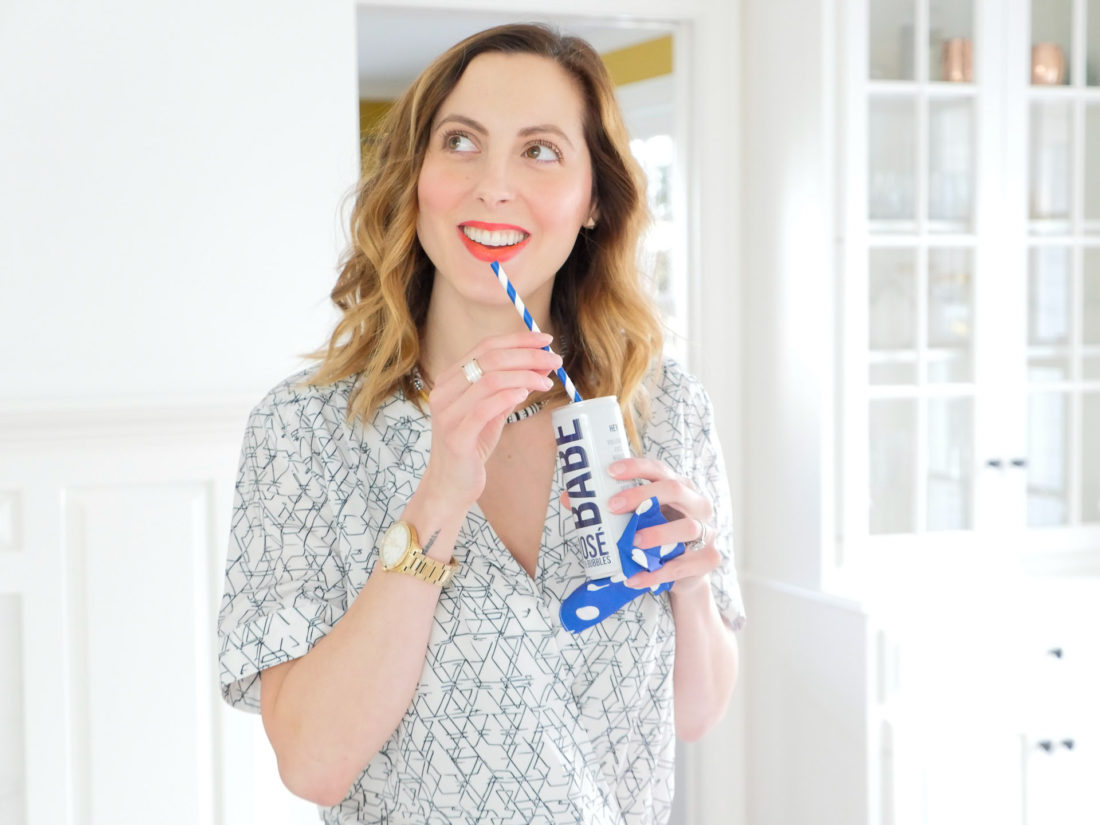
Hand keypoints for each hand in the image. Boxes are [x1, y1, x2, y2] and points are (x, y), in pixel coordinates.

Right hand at [416, 331, 561, 513]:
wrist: (449, 485)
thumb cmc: (471, 445)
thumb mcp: (492, 411)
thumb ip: (510, 387)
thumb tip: (541, 364)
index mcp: (450, 379)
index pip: (486, 346)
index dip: (519, 339)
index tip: (546, 340)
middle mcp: (444, 391)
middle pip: (490, 359)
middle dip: (528, 355)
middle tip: (554, 361)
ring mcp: (447, 414)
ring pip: (489, 380)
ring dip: (525, 376)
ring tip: (546, 382)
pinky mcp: (456, 437)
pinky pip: (483, 409)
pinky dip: (508, 397)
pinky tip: (525, 395)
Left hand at [604, 457, 719, 596]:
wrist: (686, 572)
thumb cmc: (658, 534)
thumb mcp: (638, 519)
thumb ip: (610, 508)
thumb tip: (569, 497)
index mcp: (678, 487)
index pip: (659, 469)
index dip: (636, 467)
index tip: (609, 471)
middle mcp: (696, 503)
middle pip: (675, 489)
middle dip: (642, 495)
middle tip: (612, 507)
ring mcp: (706, 531)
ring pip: (687, 527)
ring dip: (657, 534)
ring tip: (632, 543)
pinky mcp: (708, 558)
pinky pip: (684, 565)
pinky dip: (658, 573)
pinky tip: (635, 578)